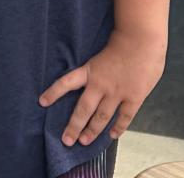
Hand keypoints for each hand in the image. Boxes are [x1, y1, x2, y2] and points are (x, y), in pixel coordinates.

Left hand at [38, 28, 166, 144]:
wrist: (142, 40)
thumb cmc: (122, 42)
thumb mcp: (101, 53)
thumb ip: (96, 69)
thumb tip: (90, 79)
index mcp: (89, 70)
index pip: (65, 83)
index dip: (53, 93)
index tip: (42, 102)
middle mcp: (100, 84)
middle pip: (83, 109)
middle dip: (74, 126)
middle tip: (66, 140)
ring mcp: (117, 92)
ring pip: (102, 117)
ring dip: (92, 131)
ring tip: (84, 142)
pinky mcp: (134, 97)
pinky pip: (125, 117)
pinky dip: (118, 127)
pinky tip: (112, 136)